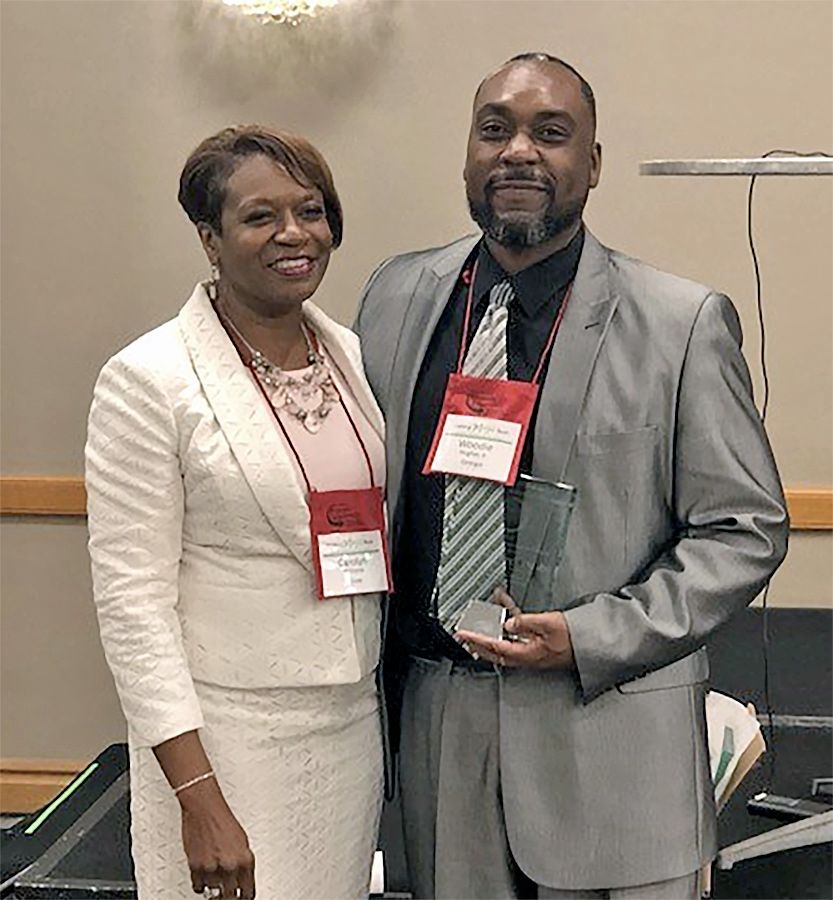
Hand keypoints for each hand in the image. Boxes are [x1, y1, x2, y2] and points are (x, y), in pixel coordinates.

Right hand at [179, 779, 255, 898]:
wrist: (204, 808)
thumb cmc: (222, 819)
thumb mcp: (242, 840)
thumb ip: (243, 861)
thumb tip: (242, 877)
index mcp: (245, 859)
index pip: (248, 891)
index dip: (245, 896)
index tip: (242, 897)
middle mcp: (230, 866)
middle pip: (230, 896)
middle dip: (229, 895)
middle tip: (227, 892)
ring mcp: (212, 868)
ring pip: (213, 892)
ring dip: (214, 886)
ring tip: (215, 876)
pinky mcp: (196, 868)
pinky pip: (199, 888)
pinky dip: (201, 884)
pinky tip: (204, 877)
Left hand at [456, 594, 573, 670]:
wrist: (592, 646)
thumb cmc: (575, 638)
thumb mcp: (549, 624)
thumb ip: (527, 622)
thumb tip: (509, 622)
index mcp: (528, 654)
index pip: (495, 647)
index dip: (477, 639)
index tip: (464, 634)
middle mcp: (528, 657)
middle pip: (495, 652)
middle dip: (477, 644)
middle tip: (464, 636)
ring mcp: (532, 653)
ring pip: (504, 645)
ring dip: (490, 635)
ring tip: (479, 626)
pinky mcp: (538, 647)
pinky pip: (517, 636)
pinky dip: (509, 624)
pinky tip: (507, 612)